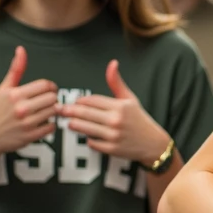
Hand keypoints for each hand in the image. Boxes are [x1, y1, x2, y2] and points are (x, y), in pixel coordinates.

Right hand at [0, 47, 56, 158]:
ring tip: (41, 111)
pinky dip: (49, 125)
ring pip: (54, 111)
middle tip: (44, 102)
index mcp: (15, 94)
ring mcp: (27, 123)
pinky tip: (40, 123)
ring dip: (51, 111)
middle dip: (51, 99)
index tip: (47, 90)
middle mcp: (21, 108)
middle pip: (52, 98)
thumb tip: (21, 49)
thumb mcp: (4, 88)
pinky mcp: (31, 136)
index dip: (49, 86)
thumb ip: (16, 69)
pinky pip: (52, 126)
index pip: (45, 85)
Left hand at [55, 60, 169, 164]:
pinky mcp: (111, 149)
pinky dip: (88, 139)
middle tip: (59, 110)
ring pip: (84, 128)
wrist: (152, 143)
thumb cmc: (139, 119)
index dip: (80, 101)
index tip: (75, 102)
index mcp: (119, 106)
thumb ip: (116, 82)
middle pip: (84, 113)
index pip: (91, 100)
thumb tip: (112, 63)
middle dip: (69, 111)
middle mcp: (115, 120)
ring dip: (74, 124)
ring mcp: (113, 136)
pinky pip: (91, 143)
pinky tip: (87, 135)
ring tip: (70, 122)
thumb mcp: (130, 99)